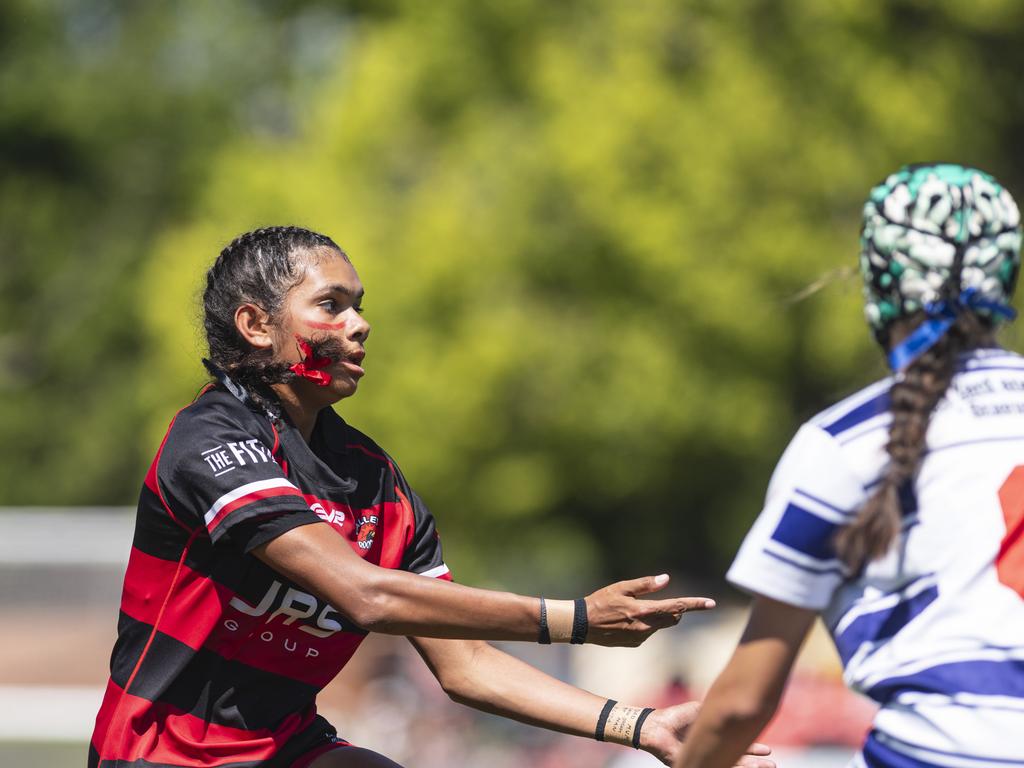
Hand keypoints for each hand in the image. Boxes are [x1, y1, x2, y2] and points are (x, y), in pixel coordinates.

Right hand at [584, 574, 714, 646]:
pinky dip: (645, 624)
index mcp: (645, 610)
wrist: (583, 625)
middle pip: (673, 618)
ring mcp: (641, 637)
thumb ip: (645, 584)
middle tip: (665, 600)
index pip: (677, 606)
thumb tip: (666, 579)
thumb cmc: (601, 601)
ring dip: (657, 616)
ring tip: (634, 609)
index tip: (712, 603)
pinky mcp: (635, 643)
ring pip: (660, 625)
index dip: (696, 604)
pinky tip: (627, 620)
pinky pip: (648, 632)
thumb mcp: (622, 587)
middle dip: (675, 609)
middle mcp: (646, 626)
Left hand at [640, 702, 774, 766]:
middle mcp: (712, 752)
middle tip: (772, 765)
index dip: (753, 750)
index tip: (768, 751)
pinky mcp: (694, 766)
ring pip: (730, 766)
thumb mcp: (702, 714)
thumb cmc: (677, 717)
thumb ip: (717, 714)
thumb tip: (738, 711)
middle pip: (738, 760)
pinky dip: (729, 766)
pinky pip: (714, 767)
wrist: (657, 725)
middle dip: (755, 763)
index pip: (738, 747)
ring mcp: (704, 761)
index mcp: (715, 740)